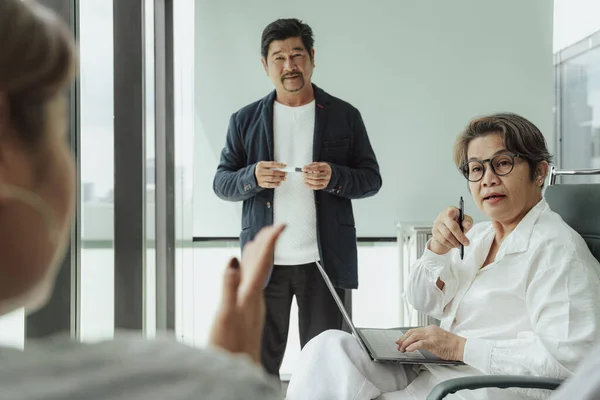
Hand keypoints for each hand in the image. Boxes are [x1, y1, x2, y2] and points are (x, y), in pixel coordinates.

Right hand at [209, 224, 285, 363]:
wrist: (236, 371)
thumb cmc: (230, 347)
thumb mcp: (225, 314)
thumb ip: (229, 286)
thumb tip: (234, 259)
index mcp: (250, 294)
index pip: (263, 262)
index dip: (271, 242)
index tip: (281, 225)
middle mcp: (253, 297)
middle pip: (262, 265)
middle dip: (266, 245)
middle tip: (271, 227)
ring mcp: (250, 305)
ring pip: (256, 274)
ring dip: (258, 256)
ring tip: (258, 243)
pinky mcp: (245, 313)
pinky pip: (250, 284)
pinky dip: (249, 272)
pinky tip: (245, 274)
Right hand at [255, 161, 286, 188]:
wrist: (252, 175)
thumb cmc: (261, 169)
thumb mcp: (264, 165)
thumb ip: (272, 165)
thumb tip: (282, 167)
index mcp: (261, 165)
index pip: (272, 164)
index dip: (279, 165)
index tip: (285, 166)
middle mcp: (260, 171)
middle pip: (272, 172)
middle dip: (281, 173)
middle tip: (285, 173)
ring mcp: (260, 178)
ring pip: (272, 179)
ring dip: (279, 179)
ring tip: (284, 178)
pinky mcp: (261, 184)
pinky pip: (269, 185)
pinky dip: (275, 184)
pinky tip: (279, 183)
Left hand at [302, 162, 331, 189]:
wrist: (331, 173)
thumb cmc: (323, 168)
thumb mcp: (319, 164)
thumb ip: (312, 165)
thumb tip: (305, 167)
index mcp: (325, 168)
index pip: (317, 168)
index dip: (309, 168)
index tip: (304, 169)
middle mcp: (327, 175)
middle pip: (316, 176)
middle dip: (308, 175)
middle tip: (303, 174)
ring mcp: (326, 181)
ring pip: (316, 182)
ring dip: (308, 180)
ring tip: (304, 178)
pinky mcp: (324, 186)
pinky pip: (316, 187)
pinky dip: (310, 186)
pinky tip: (306, 183)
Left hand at [396, 325, 465, 360]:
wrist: (461, 347)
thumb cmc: (451, 345)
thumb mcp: (437, 338)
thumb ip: (428, 338)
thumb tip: (418, 343)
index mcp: (430, 328)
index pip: (414, 330)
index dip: (405, 335)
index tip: (400, 340)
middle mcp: (429, 330)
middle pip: (411, 332)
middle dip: (403, 339)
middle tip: (398, 345)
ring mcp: (431, 336)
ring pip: (413, 336)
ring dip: (405, 343)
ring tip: (402, 349)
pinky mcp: (433, 342)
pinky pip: (419, 343)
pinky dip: (412, 346)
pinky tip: (408, 350)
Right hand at [430, 206, 473, 254]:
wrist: (447, 229)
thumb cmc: (458, 223)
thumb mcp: (465, 221)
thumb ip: (467, 222)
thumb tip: (467, 225)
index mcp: (452, 210)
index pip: (451, 210)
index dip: (451, 212)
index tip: (451, 213)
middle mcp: (443, 216)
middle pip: (452, 226)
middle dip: (460, 236)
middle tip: (466, 243)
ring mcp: (437, 224)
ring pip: (447, 235)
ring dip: (456, 242)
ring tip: (460, 244)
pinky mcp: (434, 231)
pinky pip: (443, 240)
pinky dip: (450, 244)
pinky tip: (454, 244)